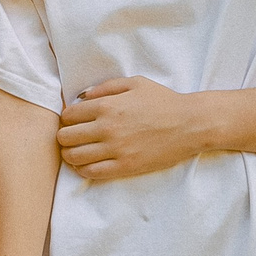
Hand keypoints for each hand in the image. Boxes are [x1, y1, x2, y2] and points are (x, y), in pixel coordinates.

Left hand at [57, 76, 208, 179]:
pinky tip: (88, 164)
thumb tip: (81, 97)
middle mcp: (107, 128)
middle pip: (65, 137)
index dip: (67, 119)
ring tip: (78, 152)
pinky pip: (91, 173)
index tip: (74, 122)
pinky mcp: (125, 166)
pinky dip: (83, 169)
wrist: (190, 124)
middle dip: (65, 137)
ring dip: (71, 154)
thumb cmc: (163, 101)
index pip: (68, 116)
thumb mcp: (134, 83)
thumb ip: (105, 87)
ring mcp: (116, 149)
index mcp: (106, 106)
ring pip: (74, 157)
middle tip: (73, 137)